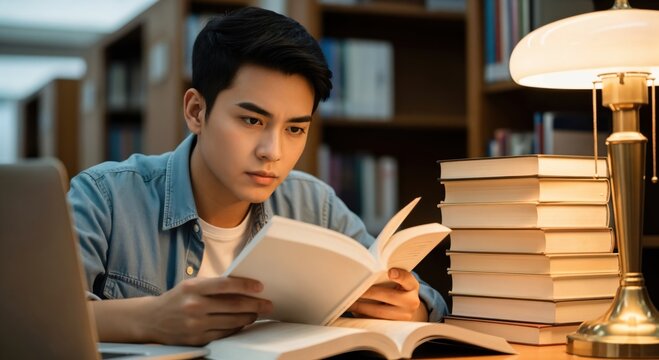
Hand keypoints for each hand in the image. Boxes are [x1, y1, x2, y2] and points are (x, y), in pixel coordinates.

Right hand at [140, 276, 271, 344]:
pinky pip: (224, 333)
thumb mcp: (191, 285)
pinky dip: (236, 328)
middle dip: (255, 305)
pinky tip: (242, 323)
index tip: (260, 287)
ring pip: (231, 321)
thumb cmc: (177, 298)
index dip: (245, 285)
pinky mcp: (197, 339)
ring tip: (257, 313)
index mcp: (193, 288)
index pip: (225, 285)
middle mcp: (194, 306)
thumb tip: (243, 285)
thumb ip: (214, 285)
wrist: (151, 320)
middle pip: (233, 305)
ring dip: (249, 317)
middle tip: (268, 304)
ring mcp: (195, 324)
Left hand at [347, 268, 427, 321]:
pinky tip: (352, 308)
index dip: (400, 276)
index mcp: (412, 287)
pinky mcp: (393, 326)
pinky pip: (375, 321)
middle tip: (354, 288)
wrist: (404, 308)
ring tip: (349, 300)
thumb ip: (387, 275)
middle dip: (369, 292)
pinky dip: (362, 314)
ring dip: (361, 306)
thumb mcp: (398, 281)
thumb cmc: (396, 288)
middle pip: (388, 296)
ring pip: (379, 312)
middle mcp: (411, 302)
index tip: (390, 272)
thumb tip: (367, 272)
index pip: (408, 279)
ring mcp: (403, 317)